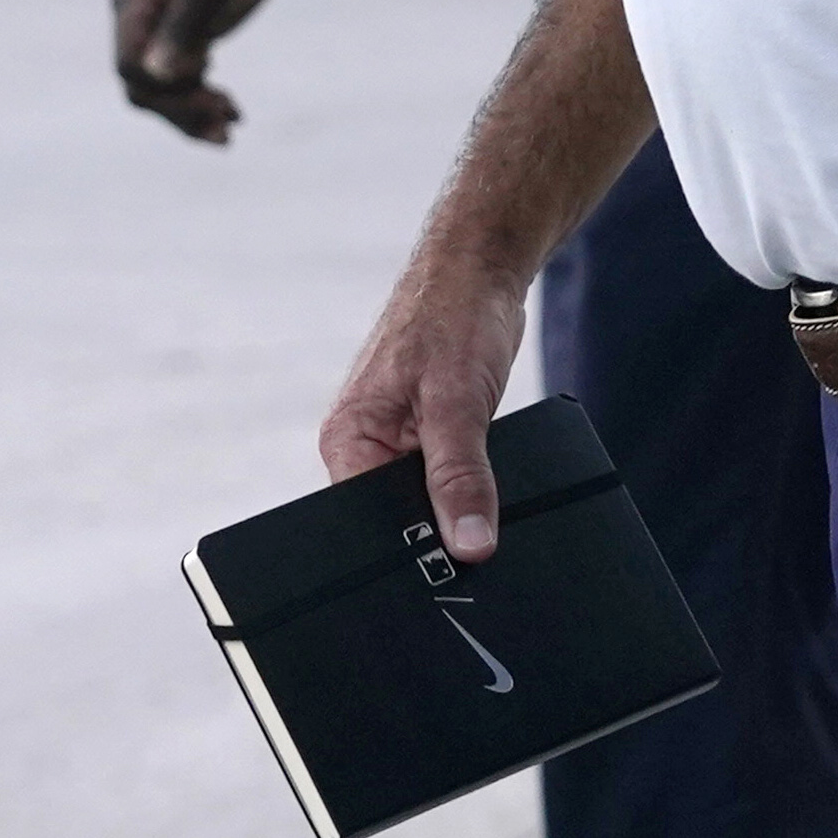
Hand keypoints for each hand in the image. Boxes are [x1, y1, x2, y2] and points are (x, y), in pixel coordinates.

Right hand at [108, 0, 296, 143]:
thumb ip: (183, 26)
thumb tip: (155, 75)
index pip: (128, 62)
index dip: (162, 85)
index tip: (209, 78)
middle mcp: (138, 16)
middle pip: (142, 84)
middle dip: (182, 107)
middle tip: (228, 121)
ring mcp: (160, 28)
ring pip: (161, 89)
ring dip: (194, 111)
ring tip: (233, 121)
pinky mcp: (183, 36)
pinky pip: (181, 81)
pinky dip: (203, 99)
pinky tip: (233, 110)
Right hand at [320, 254, 531, 558]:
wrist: (483, 270)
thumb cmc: (455, 314)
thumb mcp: (458, 402)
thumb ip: (460, 477)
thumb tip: (469, 545)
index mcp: (348, 438)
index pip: (363, 524)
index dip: (406, 549)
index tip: (447, 566)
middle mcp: (364, 445)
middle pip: (396, 519)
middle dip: (436, 529)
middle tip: (476, 538)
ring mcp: (398, 443)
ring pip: (428, 503)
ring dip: (458, 505)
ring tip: (484, 502)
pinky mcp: (430, 437)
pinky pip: (447, 481)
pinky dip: (471, 486)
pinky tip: (490, 484)